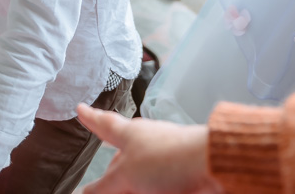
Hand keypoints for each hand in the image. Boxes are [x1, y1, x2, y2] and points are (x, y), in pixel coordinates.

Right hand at [78, 105, 221, 193]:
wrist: (212, 168)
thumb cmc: (170, 159)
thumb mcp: (126, 176)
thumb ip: (103, 186)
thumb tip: (84, 193)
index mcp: (129, 135)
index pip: (104, 125)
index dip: (91, 118)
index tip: (82, 109)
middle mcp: (145, 145)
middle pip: (121, 164)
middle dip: (114, 180)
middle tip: (103, 190)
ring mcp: (162, 163)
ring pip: (138, 181)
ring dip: (132, 189)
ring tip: (133, 191)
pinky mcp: (176, 178)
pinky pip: (155, 187)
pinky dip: (148, 191)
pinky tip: (152, 192)